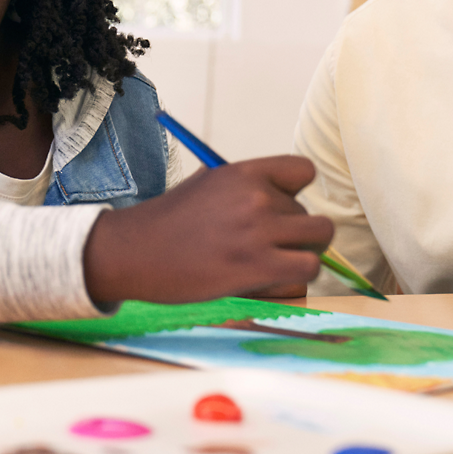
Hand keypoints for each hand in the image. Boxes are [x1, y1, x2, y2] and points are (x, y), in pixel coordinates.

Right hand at [83, 155, 332, 304]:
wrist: (134, 252)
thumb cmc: (166, 222)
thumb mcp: (204, 184)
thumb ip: (242, 187)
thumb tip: (276, 194)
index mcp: (244, 172)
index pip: (304, 171)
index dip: (297, 193)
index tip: (280, 209)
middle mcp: (256, 197)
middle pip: (309, 214)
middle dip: (295, 234)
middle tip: (269, 248)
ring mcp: (259, 231)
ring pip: (318, 241)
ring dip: (303, 255)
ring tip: (277, 265)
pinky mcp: (258, 266)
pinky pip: (308, 269)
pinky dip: (297, 279)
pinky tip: (271, 282)